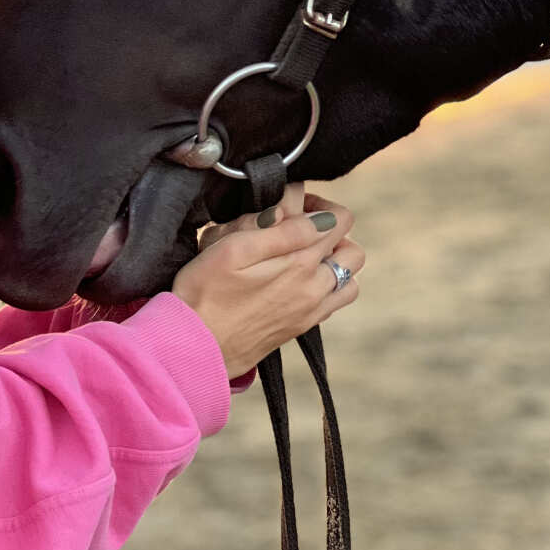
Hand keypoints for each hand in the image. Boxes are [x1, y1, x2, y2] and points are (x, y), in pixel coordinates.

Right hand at [172, 190, 363, 377]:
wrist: (196, 346)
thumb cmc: (205, 293)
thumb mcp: (233, 249)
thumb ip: (279, 231)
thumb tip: (316, 217)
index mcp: (300, 262)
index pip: (339, 220)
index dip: (318, 203)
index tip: (293, 205)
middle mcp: (314, 288)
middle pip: (353, 251)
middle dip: (334, 232)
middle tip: (300, 229)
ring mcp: (311, 311)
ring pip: (349, 279)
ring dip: (335, 262)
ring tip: (303, 255)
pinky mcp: (301, 327)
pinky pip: (334, 303)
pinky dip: (327, 287)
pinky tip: (297, 281)